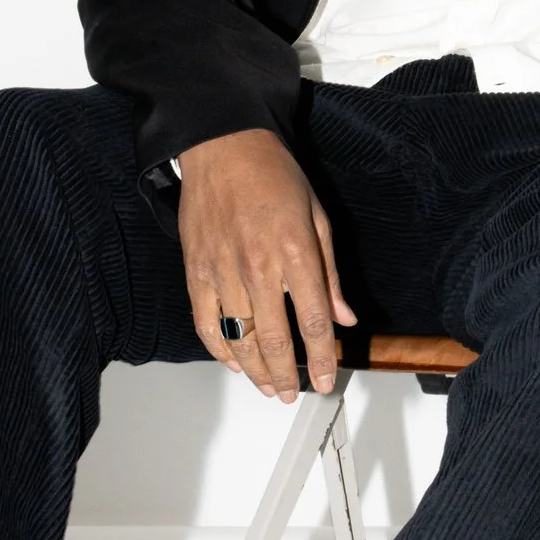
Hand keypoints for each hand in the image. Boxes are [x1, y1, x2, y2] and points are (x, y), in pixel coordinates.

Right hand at [177, 128, 356, 401]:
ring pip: (239, 339)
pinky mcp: (196, 270)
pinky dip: (219, 349)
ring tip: (267, 387)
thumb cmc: (272, 175)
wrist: (222, 146)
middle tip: (292, 393)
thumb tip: (344, 316)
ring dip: (255, 371)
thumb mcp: (317, 217)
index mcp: (294, 253)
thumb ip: (330, 273)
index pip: (313, 323)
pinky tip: (234, 362)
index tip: (327, 380)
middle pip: (275, 340)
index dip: (322, 360)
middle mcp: (257, 267)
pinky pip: (206, 323)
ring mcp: (222, 271)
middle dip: (287, 376)